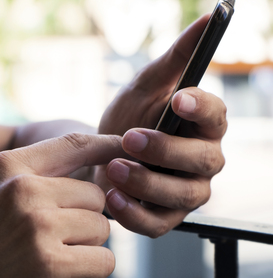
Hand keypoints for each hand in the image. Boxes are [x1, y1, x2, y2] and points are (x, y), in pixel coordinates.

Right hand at [0, 133, 124, 276]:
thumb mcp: (4, 190)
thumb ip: (40, 172)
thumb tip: (105, 149)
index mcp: (9, 167)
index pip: (75, 144)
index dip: (108, 144)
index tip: (125, 146)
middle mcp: (22, 191)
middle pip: (96, 195)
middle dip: (85, 217)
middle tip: (53, 234)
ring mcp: (36, 227)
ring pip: (101, 228)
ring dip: (86, 245)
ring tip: (50, 253)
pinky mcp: (49, 264)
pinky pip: (103, 260)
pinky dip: (90, 270)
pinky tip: (59, 272)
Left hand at [97, 14, 226, 236]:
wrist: (102, 157)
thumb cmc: (130, 118)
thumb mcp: (147, 84)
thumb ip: (178, 56)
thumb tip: (209, 18)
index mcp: (205, 125)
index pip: (218, 115)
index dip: (203, 108)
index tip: (178, 98)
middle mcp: (205, 159)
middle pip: (206, 159)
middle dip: (168, 150)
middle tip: (130, 138)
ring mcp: (190, 191)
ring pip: (185, 193)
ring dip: (148, 181)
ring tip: (113, 167)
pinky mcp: (169, 217)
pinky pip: (160, 222)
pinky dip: (135, 213)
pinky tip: (112, 197)